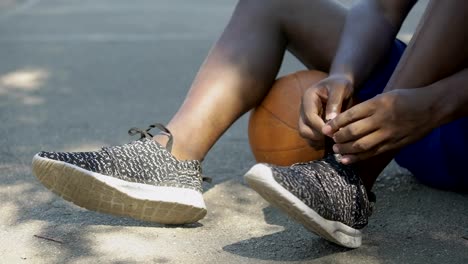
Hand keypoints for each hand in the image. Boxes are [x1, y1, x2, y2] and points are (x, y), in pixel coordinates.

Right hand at [299, 74, 353, 148]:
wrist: (339, 84)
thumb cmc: (340, 84)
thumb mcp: (340, 88)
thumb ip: (335, 103)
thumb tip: (330, 120)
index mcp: (308, 98)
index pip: (309, 117)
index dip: (321, 126)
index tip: (334, 132)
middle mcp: (303, 109)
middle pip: (303, 129)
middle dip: (317, 135)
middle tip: (333, 136)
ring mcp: (305, 118)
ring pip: (305, 135)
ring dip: (318, 140)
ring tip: (333, 138)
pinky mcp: (310, 124)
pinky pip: (311, 137)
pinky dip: (319, 142)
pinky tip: (331, 139)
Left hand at [323, 88, 439, 163]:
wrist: (432, 107)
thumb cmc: (405, 98)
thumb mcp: (384, 96)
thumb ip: (366, 107)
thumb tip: (344, 119)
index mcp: (377, 104)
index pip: (350, 115)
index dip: (335, 123)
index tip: (325, 128)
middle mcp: (381, 119)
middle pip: (353, 131)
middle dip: (338, 137)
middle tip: (330, 139)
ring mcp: (388, 133)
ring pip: (361, 145)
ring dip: (345, 149)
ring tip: (336, 150)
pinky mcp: (393, 144)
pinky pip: (372, 153)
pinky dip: (357, 158)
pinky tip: (345, 160)